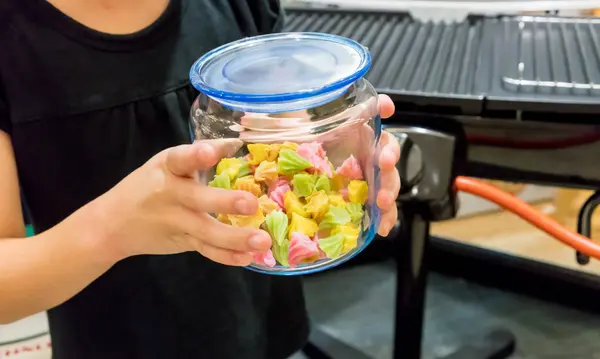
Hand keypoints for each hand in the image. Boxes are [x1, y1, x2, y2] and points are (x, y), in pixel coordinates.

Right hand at [86, 140, 271, 265]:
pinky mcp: (182, 241)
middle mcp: (171, 194)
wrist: (112, 224)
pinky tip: (247, 258)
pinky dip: (226, 256)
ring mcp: (176, 221)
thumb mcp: (168, 164)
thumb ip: (199, 155)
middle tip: (251, 204)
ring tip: (262, 241)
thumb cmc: (149, 185)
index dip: (195, 156)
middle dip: (224, 202)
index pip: (179, 159)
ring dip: (235, 238)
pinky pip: (205, 250)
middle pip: (198, 199)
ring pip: (206, 231)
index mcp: (167, 168)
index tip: (211, 152)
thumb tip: (235, 142)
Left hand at [237, 94, 400, 236]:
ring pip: (386, 181)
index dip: (380, 108)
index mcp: (344, 132)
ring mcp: (360, 179)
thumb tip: (244, 119)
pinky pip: (376, 211)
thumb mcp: (278, 137)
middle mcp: (357, 154)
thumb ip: (272, 123)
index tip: (385, 107)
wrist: (280, 189)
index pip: (368, 115)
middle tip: (383, 162)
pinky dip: (384, 219)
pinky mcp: (358, 203)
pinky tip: (382, 229)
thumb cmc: (282, 158)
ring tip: (382, 202)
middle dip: (388, 155)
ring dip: (389, 189)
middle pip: (384, 151)